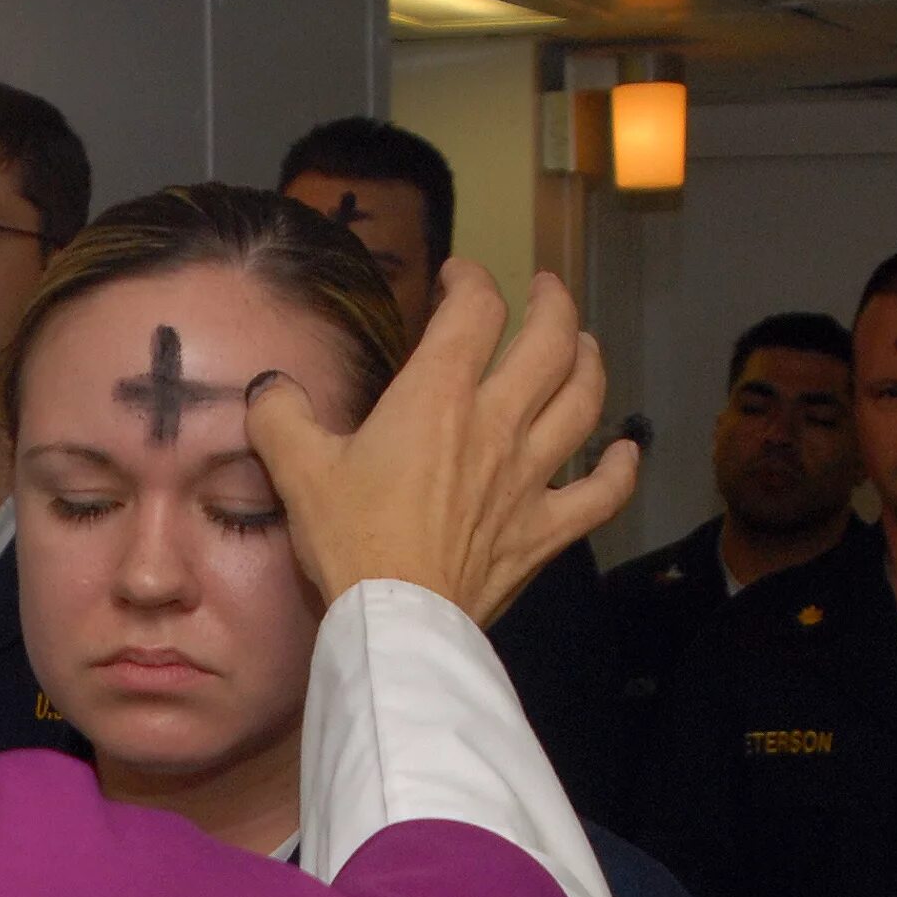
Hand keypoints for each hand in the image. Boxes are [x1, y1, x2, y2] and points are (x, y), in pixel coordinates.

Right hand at [245, 262, 636, 623]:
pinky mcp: (545, 530)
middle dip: (552, 303)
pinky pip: (603, 492)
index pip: (474, 311)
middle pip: (551, 342)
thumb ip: (280, 413)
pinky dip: (621, 467)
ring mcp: (530, 477)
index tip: (456, 278)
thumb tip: (270, 387)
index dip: (471, 279)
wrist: (396, 618)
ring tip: (584, 346)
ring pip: (585, 401)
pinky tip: (625, 450)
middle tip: (544, 290)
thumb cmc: (349, 538)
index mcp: (437, 396)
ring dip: (591, 363)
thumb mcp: (295, 467)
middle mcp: (496, 423)